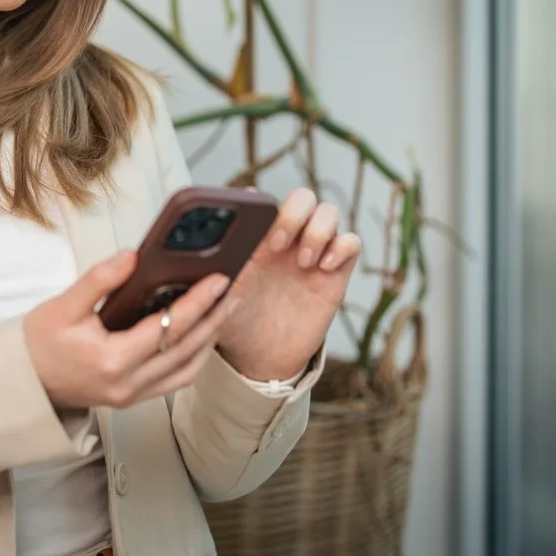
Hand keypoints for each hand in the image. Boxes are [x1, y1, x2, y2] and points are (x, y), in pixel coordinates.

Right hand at [23, 250, 241, 409]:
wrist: (25, 384)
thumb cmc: (39, 343)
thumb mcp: (62, 305)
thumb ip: (98, 280)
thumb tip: (132, 256)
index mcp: (111, 360)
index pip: (167, 328)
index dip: (197, 302)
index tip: (218, 279)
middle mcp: (128, 384)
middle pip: (186, 349)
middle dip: (214, 317)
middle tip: (234, 290)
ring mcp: (132, 396)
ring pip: (187, 369)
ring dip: (209, 339)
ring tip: (225, 309)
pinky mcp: (133, 398)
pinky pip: (175, 380)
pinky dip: (194, 357)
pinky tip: (202, 335)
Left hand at [216, 188, 362, 381]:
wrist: (260, 358)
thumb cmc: (235, 322)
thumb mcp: (216, 295)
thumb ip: (211, 271)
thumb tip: (205, 250)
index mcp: (256, 237)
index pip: (266, 200)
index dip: (264, 203)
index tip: (255, 227)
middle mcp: (287, 240)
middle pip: (303, 198)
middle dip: (295, 213)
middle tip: (279, 245)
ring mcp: (313, 254)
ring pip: (329, 213)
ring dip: (319, 230)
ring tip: (304, 262)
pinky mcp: (335, 274)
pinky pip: (351, 243)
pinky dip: (342, 247)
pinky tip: (323, 268)